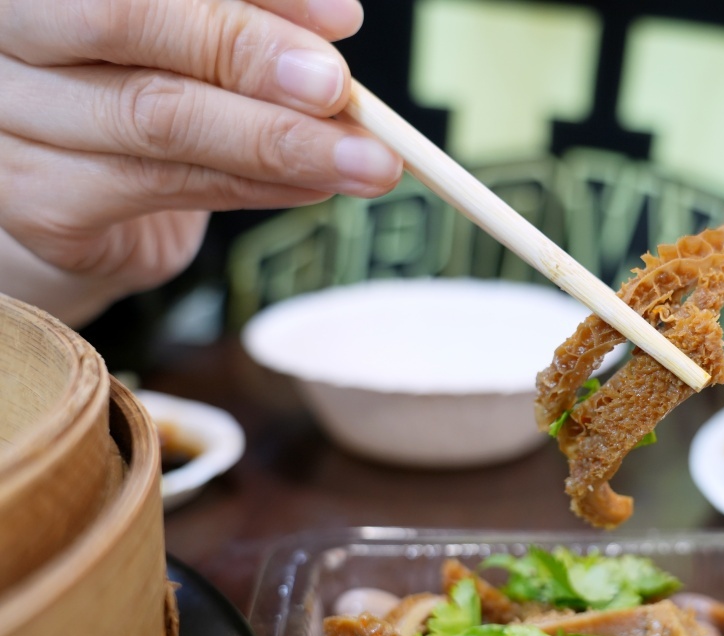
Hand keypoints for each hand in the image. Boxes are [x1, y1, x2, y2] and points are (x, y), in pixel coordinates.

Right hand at [0, 0, 401, 322]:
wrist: (78, 194)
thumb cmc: (139, 87)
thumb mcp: (190, 39)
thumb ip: (239, 24)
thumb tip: (330, 30)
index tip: (342, 18)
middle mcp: (9, 33)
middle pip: (128, 21)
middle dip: (253, 57)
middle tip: (342, 91)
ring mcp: (12, 119)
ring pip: (157, 118)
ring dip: (279, 141)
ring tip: (362, 158)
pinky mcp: (37, 202)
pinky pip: (162, 187)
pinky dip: (254, 188)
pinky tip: (313, 186)